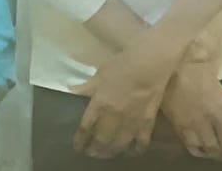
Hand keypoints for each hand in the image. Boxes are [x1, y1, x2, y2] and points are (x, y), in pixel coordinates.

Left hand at [72, 43, 180, 158]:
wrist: (150, 64)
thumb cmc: (122, 66)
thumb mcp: (99, 75)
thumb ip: (86, 87)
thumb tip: (71, 91)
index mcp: (99, 103)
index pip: (86, 127)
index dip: (80, 139)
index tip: (77, 146)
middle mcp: (114, 116)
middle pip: (102, 139)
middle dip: (94, 149)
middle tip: (90, 154)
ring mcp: (132, 121)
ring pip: (119, 144)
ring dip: (110, 153)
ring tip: (104, 156)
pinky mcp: (148, 123)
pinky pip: (141, 142)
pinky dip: (134, 151)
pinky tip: (129, 152)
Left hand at [161, 59, 221, 160]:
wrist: (186, 63)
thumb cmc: (169, 83)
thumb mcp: (164, 107)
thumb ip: (175, 125)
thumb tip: (185, 139)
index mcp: (183, 123)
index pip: (195, 148)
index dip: (198, 152)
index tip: (199, 151)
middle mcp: (202, 122)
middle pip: (213, 147)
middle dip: (215, 155)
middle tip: (216, 156)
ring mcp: (217, 114)